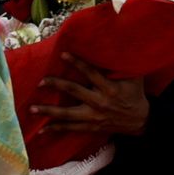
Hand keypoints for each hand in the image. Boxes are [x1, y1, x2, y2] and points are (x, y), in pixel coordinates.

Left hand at [32, 52, 148, 135]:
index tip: (62, 54)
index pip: (91, 73)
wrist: (141, 121)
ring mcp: (94, 117)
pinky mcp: (90, 127)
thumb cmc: (134, 95)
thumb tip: (112, 44)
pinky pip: (71, 128)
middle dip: (57, 85)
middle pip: (74, 91)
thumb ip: (120, 65)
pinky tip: (41, 129)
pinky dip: (56, 128)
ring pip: (68, 114)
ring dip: (49, 111)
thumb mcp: (133, 78)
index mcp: (110, 88)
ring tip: (32, 108)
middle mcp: (99, 103)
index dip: (77, 63)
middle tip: (40, 81)